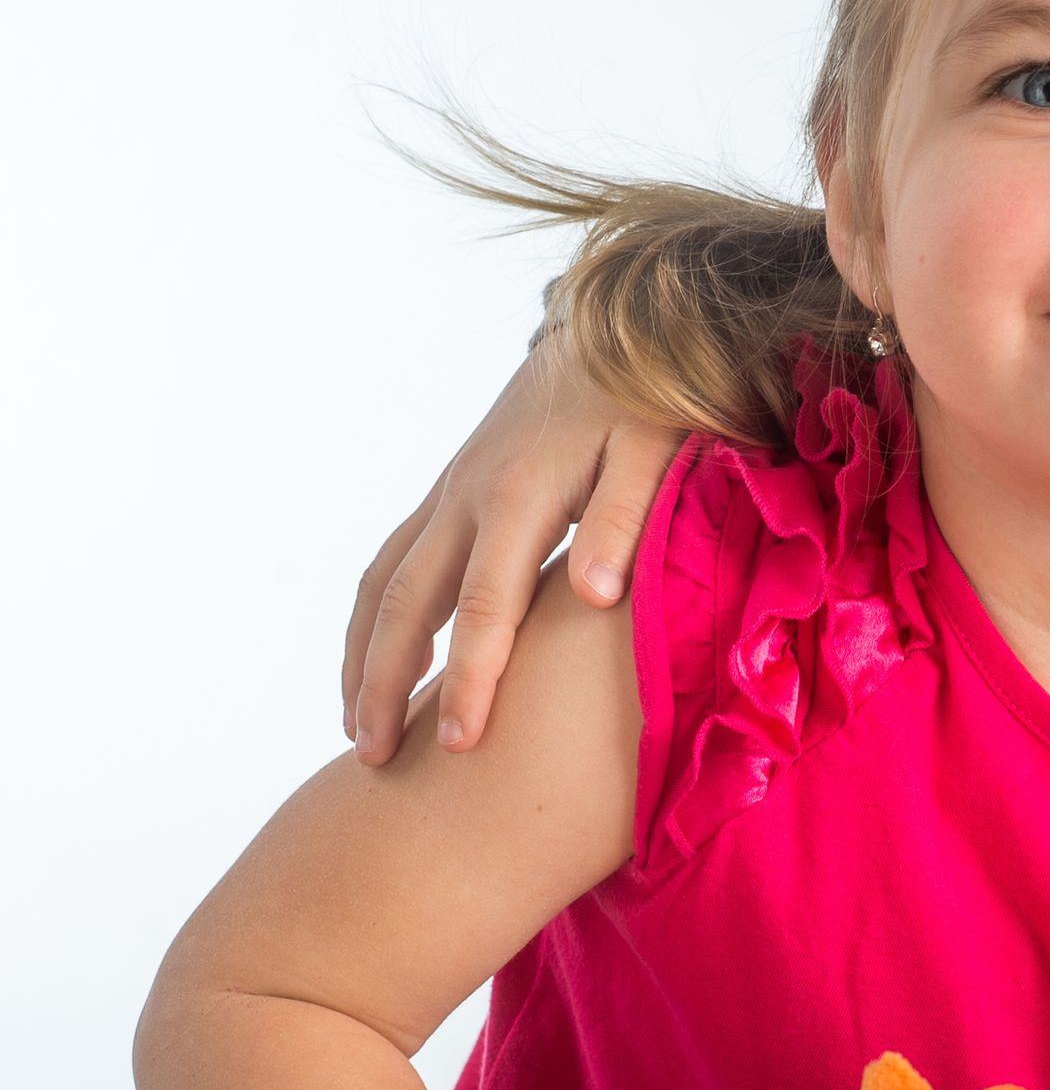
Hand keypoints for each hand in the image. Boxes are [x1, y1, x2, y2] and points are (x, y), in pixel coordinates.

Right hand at [342, 338, 680, 764]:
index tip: (459, 743)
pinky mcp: (451, 492)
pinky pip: (393, 562)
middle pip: (408, 604)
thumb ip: (624, 522)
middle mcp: (468, 498)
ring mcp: (451, 494)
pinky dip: (373, 618)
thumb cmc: (647, 402)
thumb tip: (596, 598)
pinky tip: (374, 663)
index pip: (487, 608)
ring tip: (356, 729)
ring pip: (384, 583)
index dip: (472, 678)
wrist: (612, 331)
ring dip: (364, 657)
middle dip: (387, 684)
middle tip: (372, 758)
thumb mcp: (654, 456)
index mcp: (520, 497)